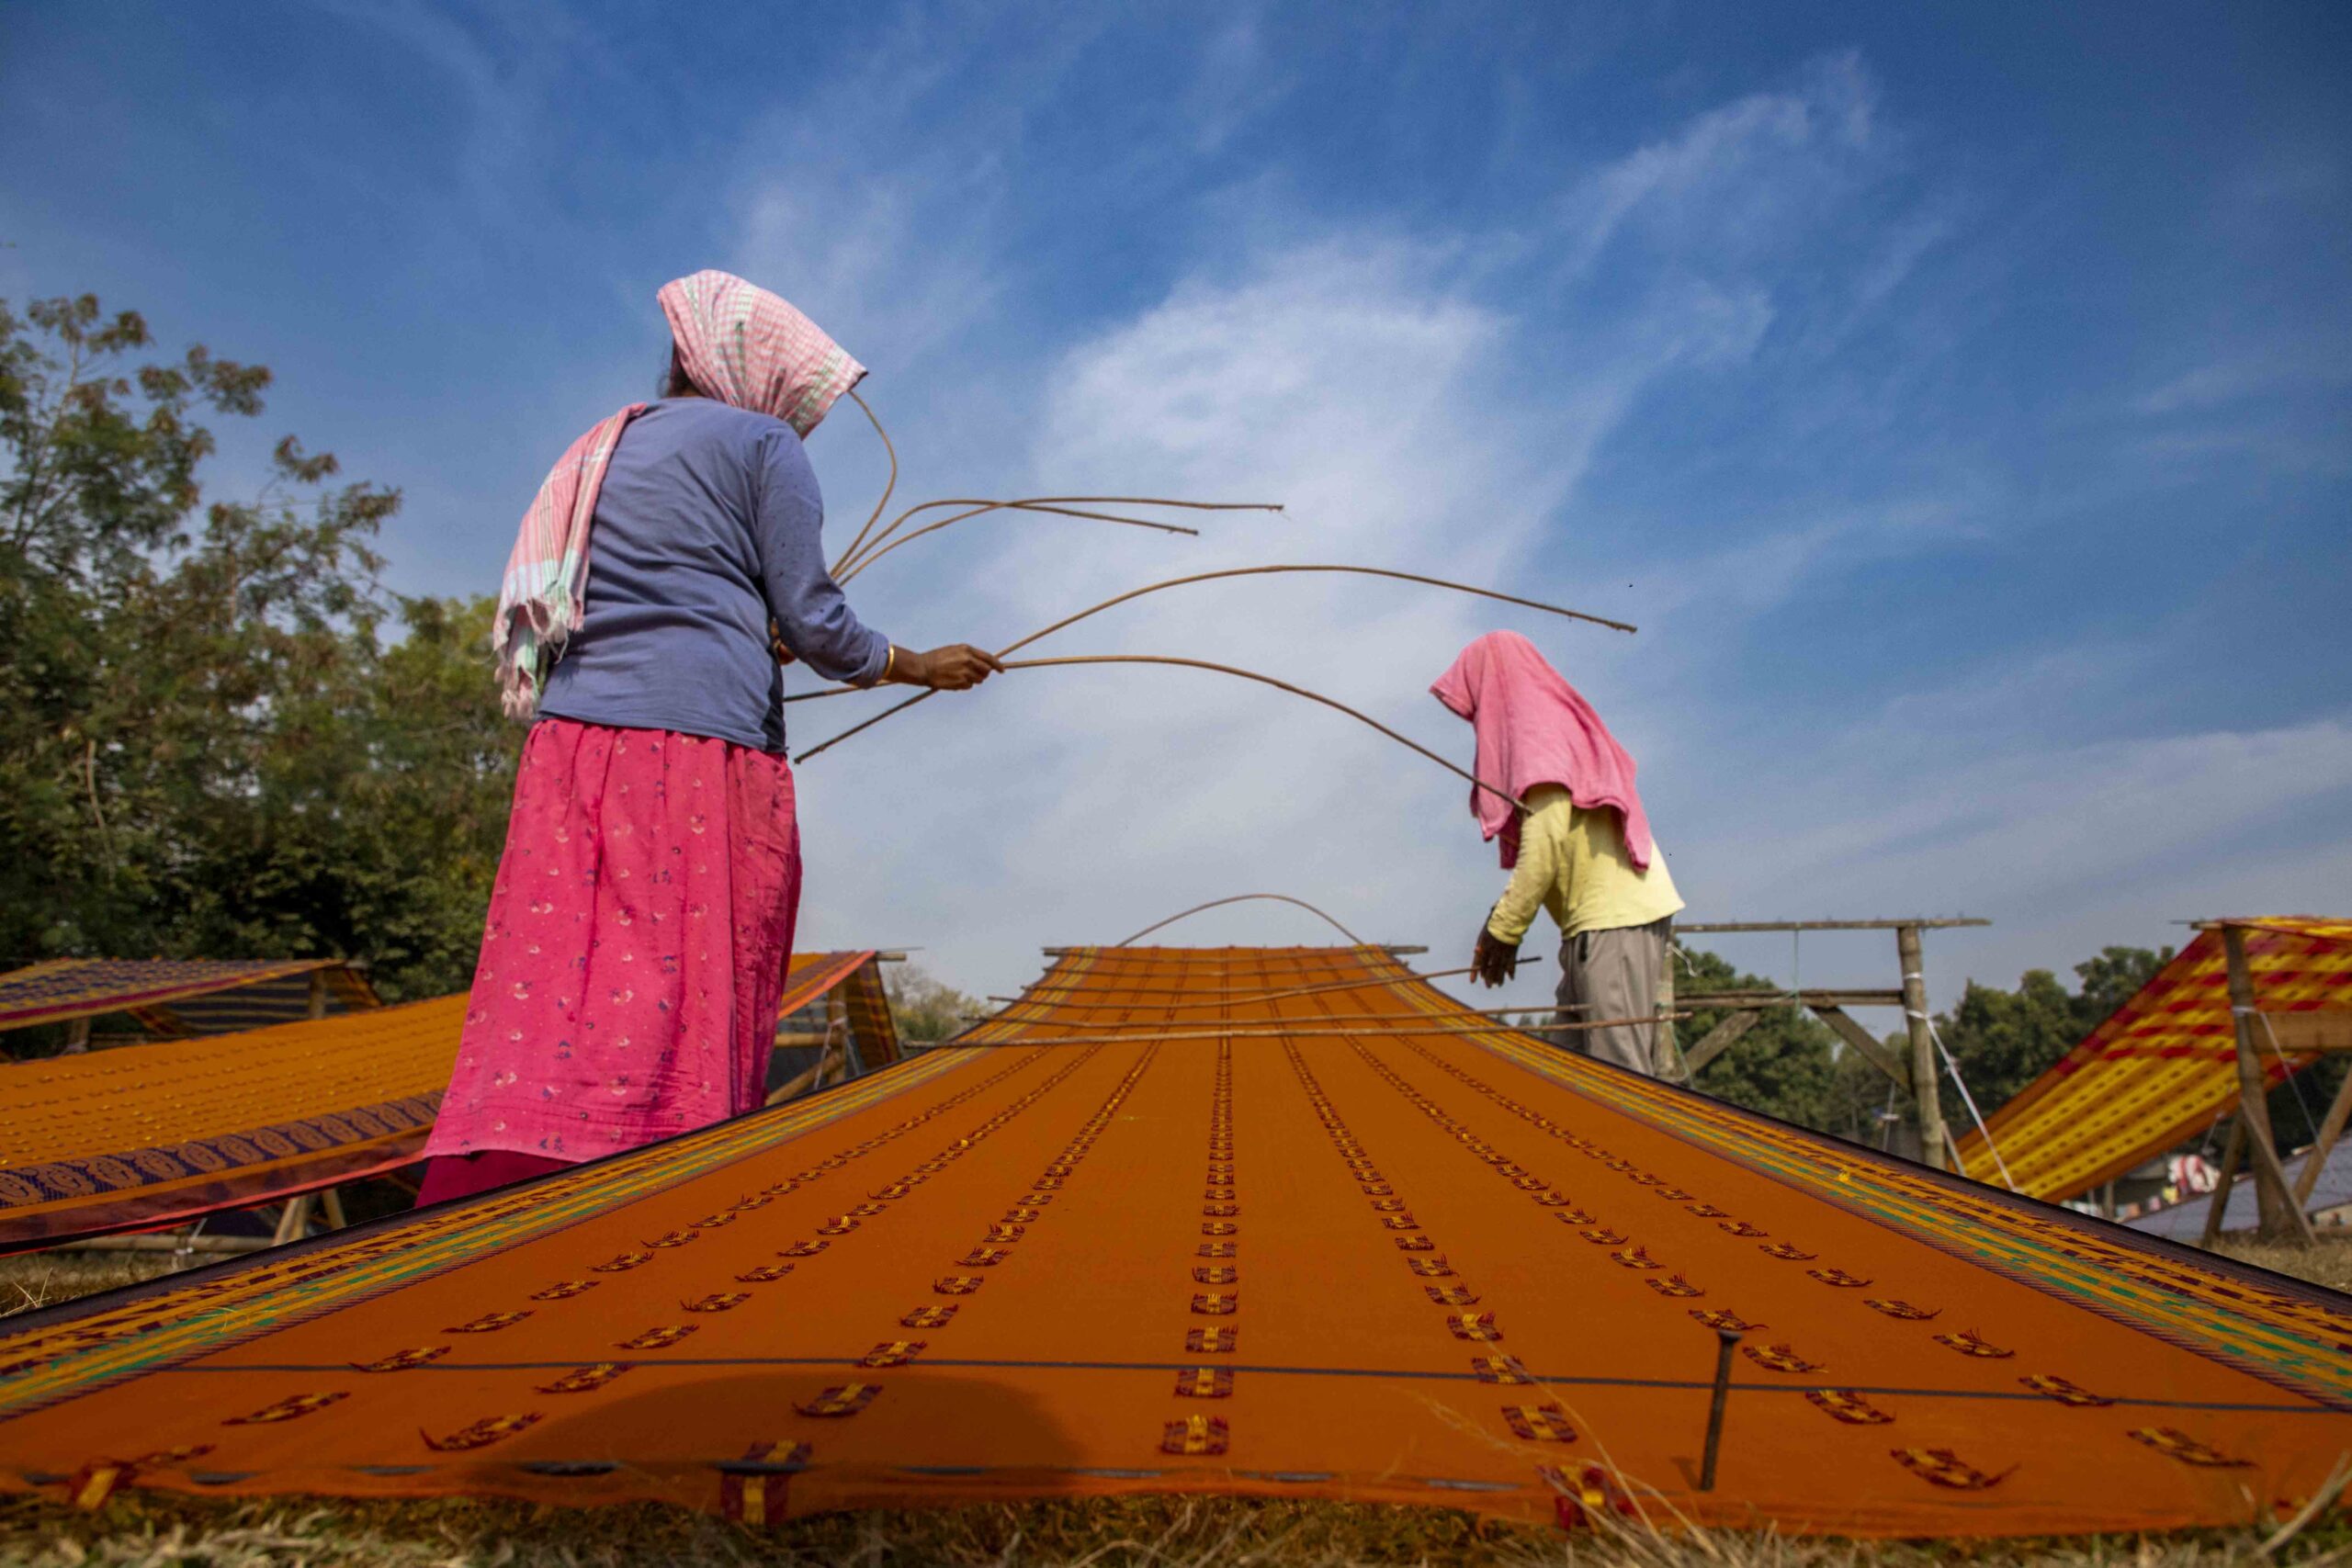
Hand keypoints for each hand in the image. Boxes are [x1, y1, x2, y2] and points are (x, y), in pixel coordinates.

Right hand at [890, 644, 1004, 690]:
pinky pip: (969, 686)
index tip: (1002, 670)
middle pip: (986, 671)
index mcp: (967, 650)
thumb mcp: (955, 650)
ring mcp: (965, 672)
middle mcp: (968, 660)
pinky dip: (964, 685)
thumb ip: (970, 655)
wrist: (923, 668)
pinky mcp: (960, 683)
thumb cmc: (938, 658)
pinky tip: (954, 680)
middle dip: (984, 673)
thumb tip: (985, 663)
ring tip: (960, 675)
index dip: (997, 665)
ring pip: (978, 680)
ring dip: (973, 679)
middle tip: (975, 674)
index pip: (989, 658)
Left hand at [1472, 924, 1519, 987]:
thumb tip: (1476, 952)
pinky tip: (1511, 978)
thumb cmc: (1494, 924)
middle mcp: (1492, 950)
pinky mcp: (1512, 951)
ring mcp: (1503, 951)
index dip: (1475, 972)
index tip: (1472, 981)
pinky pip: (1511, 964)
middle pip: (1489, 967)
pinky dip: (1511, 972)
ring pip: (1500, 968)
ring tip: (1498, 984)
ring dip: (1499, 978)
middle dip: (1488, 978)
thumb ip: (1480, 944)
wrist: (1508, 918)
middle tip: (1488, 986)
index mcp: (1483, 945)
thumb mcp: (1484, 933)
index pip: (1477, 961)